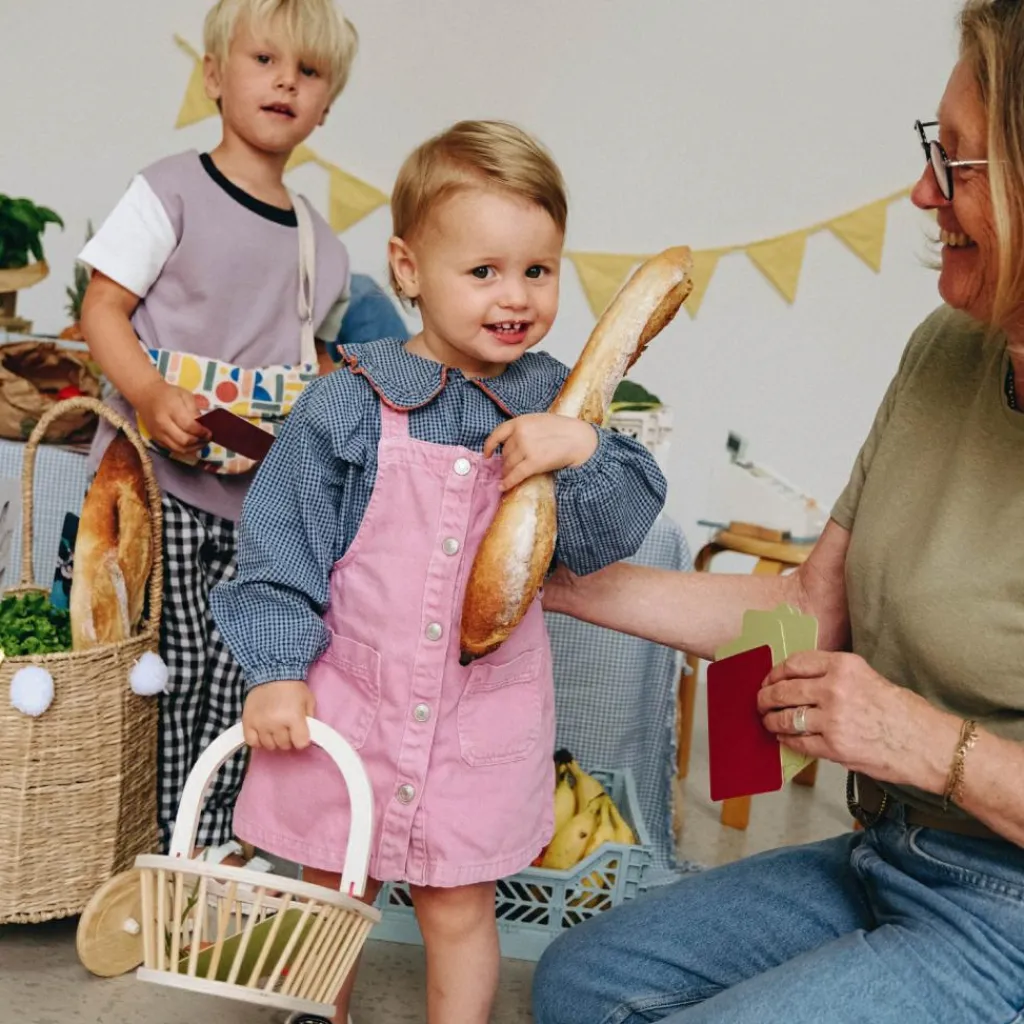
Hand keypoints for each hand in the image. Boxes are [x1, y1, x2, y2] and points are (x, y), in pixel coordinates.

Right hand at [136, 379, 209, 455]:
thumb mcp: (185, 396)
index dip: (202, 432)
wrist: (145, 395)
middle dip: (199, 441)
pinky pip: (172, 449)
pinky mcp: (156, 439)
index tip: (210, 432)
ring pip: (179, 448)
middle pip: (184, 440)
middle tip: (207, 438)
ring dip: (193, 448)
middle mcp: (162, 423)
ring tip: (201, 443)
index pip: (188, 426)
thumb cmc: (168, 394)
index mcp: (171, 409)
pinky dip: (184, 449)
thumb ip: (194, 411)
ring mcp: (158, 433)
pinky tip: (191, 444)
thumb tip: (203, 425)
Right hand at [242, 680, 315, 750]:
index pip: (300, 743)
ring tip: (276, 728)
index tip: (301, 734)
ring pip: (269, 745)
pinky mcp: (248, 722)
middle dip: (289, 739)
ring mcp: (260, 723)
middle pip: (284, 745)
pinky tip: (263, 733)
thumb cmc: (293, 687)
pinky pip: (252, 742)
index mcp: (293, 717)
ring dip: (274, 740)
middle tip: (288, 728)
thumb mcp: (308, 701)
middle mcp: (276, 723)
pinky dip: (258, 741)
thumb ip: (310, 719)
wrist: (272, 672)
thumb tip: (307, 736)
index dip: (302, 740)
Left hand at [484, 414, 597, 491]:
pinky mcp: (534, 463)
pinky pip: (515, 475)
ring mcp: (526, 448)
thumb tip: (509, 443)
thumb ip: (524, 428)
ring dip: (508, 472)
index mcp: (521, 421)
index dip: (489, 446)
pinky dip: (507, 482)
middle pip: (505, 453)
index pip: (498, 434)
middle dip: (506, 461)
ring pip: (508, 465)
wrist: (579, 439)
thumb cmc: (562, 429)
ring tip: (510, 476)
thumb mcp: (539, 420)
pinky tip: (502, 487)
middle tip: (510, 467)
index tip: (487, 454)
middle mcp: (521, 434)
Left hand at [756, 651, 956, 791]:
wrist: (926, 743)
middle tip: (760, 702)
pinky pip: (798, 742)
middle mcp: (835, 688)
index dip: (774, 673)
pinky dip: (786, 740)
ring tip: (768, 721)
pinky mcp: (834, 747)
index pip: (794, 664)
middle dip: (765, 697)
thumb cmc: (900, 711)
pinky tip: (784, 738)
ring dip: (771, 720)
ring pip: (786, 717)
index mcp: (844, 665)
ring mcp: (833, 719)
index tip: (768, 679)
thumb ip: (832, 676)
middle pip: (783, 690)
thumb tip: (797, 681)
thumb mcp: (866, 676)